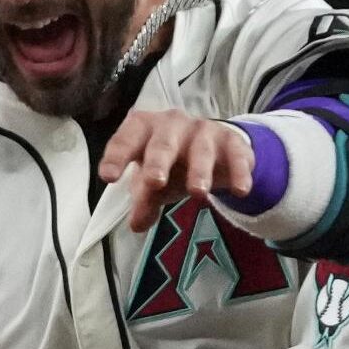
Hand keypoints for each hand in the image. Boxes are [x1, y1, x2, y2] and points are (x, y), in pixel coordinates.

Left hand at [97, 109, 255, 231]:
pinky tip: (240, 190)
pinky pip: (236, 156)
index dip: (116, 156)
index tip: (108, 177)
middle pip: (163, 143)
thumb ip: (145, 200)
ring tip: (198, 193)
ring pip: (200, 150)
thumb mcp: (155, 182)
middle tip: (155, 182)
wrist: (214, 146)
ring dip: (199, 171)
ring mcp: (204, 130)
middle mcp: (173, 124)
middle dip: (158, 161)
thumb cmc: (173, 162)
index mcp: (145, 130)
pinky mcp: (232, 141)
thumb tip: (136, 224)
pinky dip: (239, 172)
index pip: (126, 139)